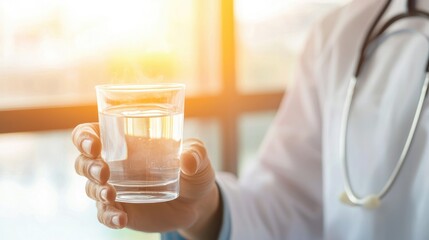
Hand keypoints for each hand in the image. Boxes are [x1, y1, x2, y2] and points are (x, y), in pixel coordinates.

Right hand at [72, 123, 221, 238]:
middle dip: (88, 166)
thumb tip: (188, 161)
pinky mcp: (122, 210)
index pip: (91, 134)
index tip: (93, 144)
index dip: (84, 137)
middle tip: (104, 172)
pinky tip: (120, 219)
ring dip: (97, 191)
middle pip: (83, 162)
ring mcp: (116, 189)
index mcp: (126, 143)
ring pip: (91, 189)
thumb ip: (196, 153)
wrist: (197, 201)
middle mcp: (115, 165)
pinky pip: (105, 214)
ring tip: (112, 195)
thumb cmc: (192, 169)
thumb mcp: (198, 157)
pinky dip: (108, 217)